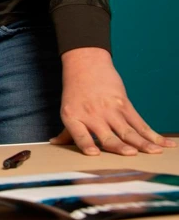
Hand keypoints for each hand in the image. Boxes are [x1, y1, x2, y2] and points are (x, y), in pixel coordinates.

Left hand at [51, 48, 174, 155]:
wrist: (86, 66)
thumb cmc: (75, 92)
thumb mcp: (68, 110)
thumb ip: (67, 132)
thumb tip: (55, 144)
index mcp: (73, 118)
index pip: (79, 134)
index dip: (86, 143)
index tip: (94, 153)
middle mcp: (91, 115)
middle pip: (107, 134)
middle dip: (119, 145)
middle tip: (131, 154)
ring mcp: (109, 109)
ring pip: (128, 129)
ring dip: (142, 142)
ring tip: (154, 151)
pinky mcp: (124, 104)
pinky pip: (140, 122)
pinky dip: (153, 134)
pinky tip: (164, 143)